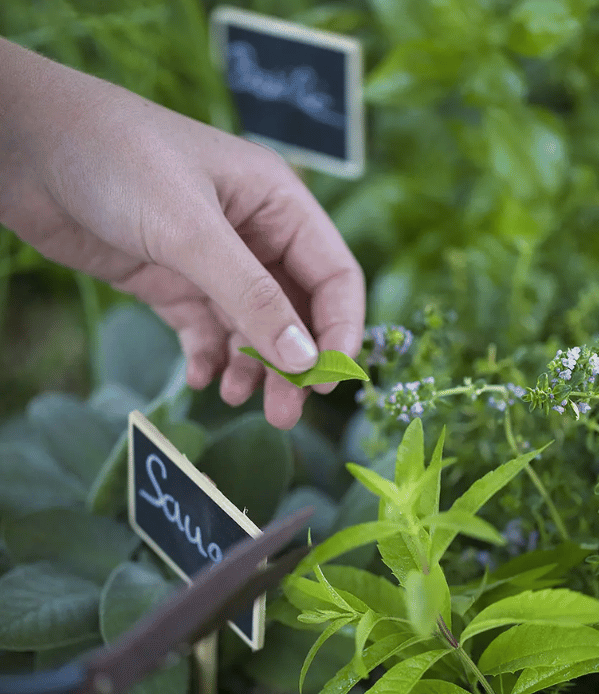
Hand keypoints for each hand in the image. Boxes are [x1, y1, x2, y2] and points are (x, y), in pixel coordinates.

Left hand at [0, 39, 364, 428]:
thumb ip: (250, 298)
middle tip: (285, 414)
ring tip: (238, 399)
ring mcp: (211, 261)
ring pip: (252, 327)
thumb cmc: (117, 160)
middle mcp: (252, 234)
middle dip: (294, 362)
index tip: (329, 381)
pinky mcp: (171, 281)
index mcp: (277, 204)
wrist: (25, 147)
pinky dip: (208, 357)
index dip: (340, 330)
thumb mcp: (190, 231)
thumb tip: (306, 360)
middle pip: (295, 311)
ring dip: (252, 367)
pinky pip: (205, 330)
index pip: (333, 275)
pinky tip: (201, 378)